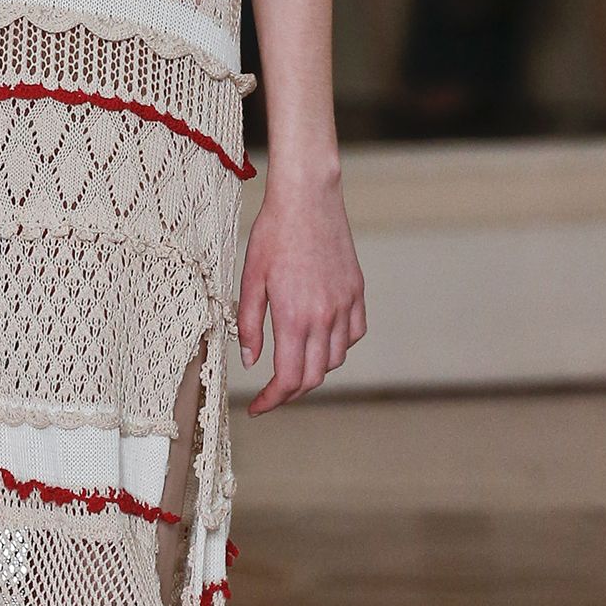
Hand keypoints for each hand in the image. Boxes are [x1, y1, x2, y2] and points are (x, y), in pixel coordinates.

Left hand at [236, 170, 366, 411]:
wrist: (308, 198)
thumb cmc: (273, 233)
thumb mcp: (250, 279)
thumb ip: (248, 324)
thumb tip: (249, 360)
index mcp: (294, 317)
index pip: (288, 379)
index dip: (272, 400)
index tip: (258, 407)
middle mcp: (325, 316)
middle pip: (314, 377)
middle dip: (291, 392)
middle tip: (272, 392)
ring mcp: (345, 304)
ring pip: (335, 359)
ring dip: (314, 370)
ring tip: (294, 363)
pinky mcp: (357, 291)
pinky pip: (354, 334)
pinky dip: (338, 346)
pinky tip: (321, 339)